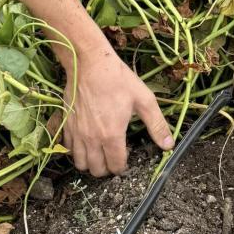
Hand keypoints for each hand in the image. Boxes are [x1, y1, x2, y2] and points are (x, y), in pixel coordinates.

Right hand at [61, 41, 174, 176]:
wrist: (89, 63)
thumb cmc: (118, 80)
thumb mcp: (144, 100)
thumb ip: (157, 125)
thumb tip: (168, 145)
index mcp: (112, 135)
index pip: (115, 166)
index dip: (123, 167)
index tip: (126, 159)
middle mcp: (91, 139)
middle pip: (96, 170)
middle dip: (107, 169)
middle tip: (113, 157)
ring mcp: (76, 132)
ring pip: (79, 163)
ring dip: (90, 162)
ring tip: (99, 152)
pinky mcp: (65, 124)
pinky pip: (67, 148)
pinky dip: (75, 151)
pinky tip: (85, 141)